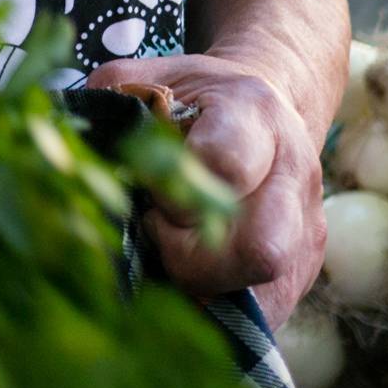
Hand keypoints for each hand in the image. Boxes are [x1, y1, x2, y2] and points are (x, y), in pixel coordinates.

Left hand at [87, 53, 324, 328]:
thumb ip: (113, 106)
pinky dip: (220, 302)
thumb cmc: (194, 96)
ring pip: (263, 287)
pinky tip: (190, 277)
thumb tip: (80, 157)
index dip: (173, 191)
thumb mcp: (146, 78)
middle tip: (161, 230)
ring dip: (205, 283)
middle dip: (195, 256)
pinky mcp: (306, 264)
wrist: (268, 105)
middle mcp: (294, 172)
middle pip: (261, 248)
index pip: (223, 165)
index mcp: (253, 115)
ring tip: (174, 248)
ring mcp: (307, 224)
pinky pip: (267, 309)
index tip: (149, 190)